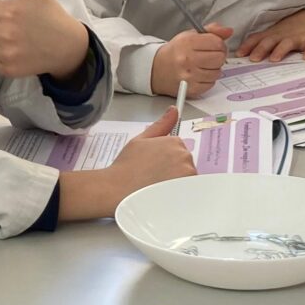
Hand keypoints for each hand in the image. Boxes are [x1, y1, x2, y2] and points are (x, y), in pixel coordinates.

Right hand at [57, 107, 196, 220]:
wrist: (117, 189)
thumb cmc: (126, 166)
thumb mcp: (140, 140)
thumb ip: (161, 125)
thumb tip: (174, 110)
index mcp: (174, 142)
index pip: (178, 150)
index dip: (165, 159)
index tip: (153, 167)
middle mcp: (184, 156)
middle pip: (184, 164)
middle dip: (172, 170)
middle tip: (152, 177)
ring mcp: (187, 175)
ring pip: (186, 178)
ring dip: (175, 182)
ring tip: (156, 187)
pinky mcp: (186, 191)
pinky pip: (187, 191)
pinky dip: (178, 193)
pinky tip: (162, 195)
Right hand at [150, 23, 233, 96]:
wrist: (156, 69)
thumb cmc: (175, 52)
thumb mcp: (190, 35)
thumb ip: (211, 31)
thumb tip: (229, 31)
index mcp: (188, 43)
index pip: (217, 42)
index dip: (220, 44)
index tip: (216, 46)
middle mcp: (188, 59)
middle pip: (220, 58)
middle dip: (219, 56)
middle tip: (211, 56)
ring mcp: (190, 76)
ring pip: (217, 72)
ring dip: (214, 69)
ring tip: (203, 66)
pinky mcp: (191, 89)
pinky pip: (211, 83)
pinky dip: (208, 79)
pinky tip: (200, 74)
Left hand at [238, 8, 304, 62]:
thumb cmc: (290, 31)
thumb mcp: (274, 34)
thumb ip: (260, 43)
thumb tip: (241, 56)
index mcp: (272, 34)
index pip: (257, 38)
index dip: (247, 46)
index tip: (238, 55)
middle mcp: (282, 35)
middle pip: (270, 40)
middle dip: (261, 49)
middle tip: (253, 59)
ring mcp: (297, 37)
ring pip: (287, 43)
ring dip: (280, 50)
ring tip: (274, 59)